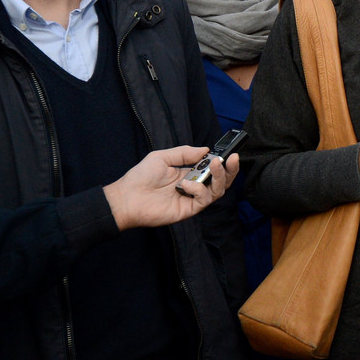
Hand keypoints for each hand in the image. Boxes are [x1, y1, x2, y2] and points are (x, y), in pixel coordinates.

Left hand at [104, 145, 235, 230]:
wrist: (126, 197)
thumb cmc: (140, 177)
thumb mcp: (162, 157)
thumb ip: (184, 153)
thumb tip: (206, 150)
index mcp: (189, 173)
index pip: (212, 168)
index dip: (222, 161)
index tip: (228, 152)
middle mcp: (194, 186)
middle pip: (221, 181)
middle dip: (230, 170)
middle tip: (232, 158)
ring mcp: (192, 199)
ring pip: (217, 191)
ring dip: (219, 177)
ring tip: (214, 165)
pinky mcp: (189, 210)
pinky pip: (204, 200)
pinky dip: (199, 190)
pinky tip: (187, 184)